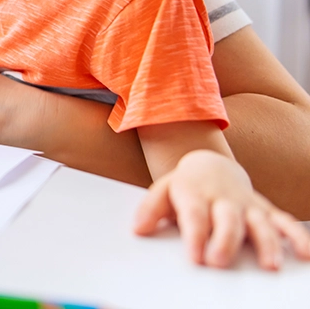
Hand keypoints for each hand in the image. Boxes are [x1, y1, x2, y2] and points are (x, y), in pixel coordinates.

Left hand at [135, 149, 309, 269]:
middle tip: (221, 262)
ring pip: (260, 223)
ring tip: (269, 266)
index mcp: (195, 194)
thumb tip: (138, 229)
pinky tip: (304, 254)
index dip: (196, 236)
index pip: (195, 216)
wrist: (209, 165)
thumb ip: (150, 209)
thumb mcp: (162, 191)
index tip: (195, 258)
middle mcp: (224, 200)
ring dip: (266, 243)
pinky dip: (296, 236)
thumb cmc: (185, 187)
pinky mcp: (265, 210)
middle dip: (226, 241)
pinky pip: (283, 222)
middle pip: (227, 220)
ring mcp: (247, 205)